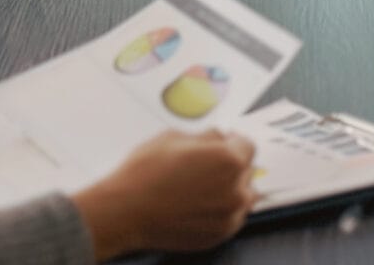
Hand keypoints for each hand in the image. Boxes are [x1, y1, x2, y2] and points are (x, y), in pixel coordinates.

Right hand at [73, 130, 255, 258]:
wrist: (125, 212)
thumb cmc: (144, 175)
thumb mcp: (174, 137)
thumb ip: (205, 136)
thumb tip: (218, 137)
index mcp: (228, 161)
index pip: (248, 145)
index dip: (232, 141)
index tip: (222, 143)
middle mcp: (235, 191)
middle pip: (246, 171)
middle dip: (230, 165)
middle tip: (205, 165)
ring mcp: (229, 217)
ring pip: (242, 196)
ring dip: (230, 189)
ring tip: (201, 186)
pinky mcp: (219, 235)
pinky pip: (231, 217)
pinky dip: (221, 210)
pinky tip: (197, 203)